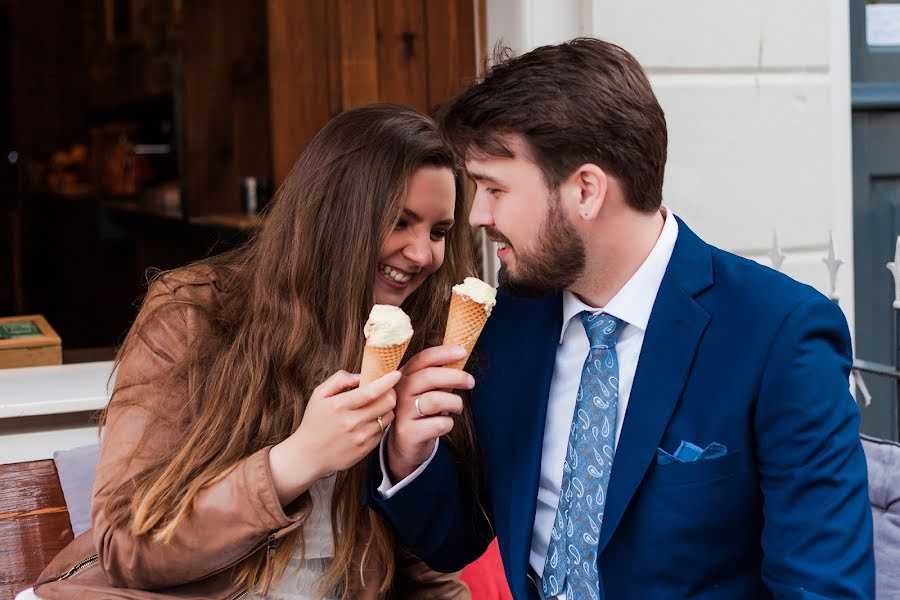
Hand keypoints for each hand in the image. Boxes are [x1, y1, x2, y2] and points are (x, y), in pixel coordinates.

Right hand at [269, 369, 400, 504]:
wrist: (308, 455)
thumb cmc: (315, 421)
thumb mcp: (319, 395)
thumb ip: (340, 380)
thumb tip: (361, 376)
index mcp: (340, 406)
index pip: (371, 391)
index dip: (388, 381)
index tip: (396, 374)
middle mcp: (352, 422)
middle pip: (387, 403)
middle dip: (391, 393)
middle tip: (387, 390)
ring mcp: (360, 437)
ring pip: (388, 417)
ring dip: (387, 408)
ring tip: (377, 406)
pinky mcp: (365, 449)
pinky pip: (383, 431)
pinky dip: (380, 423)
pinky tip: (369, 421)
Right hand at [386, 345, 474, 481]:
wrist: (405, 444)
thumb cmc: (421, 411)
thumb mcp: (425, 390)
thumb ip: (437, 375)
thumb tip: (461, 355)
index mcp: (404, 376)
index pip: (422, 359)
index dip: (443, 353)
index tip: (462, 352)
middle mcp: (400, 392)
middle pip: (429, 377)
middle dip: (456, 376)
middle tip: (471, 382)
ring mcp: (402, 412)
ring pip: (435, 400)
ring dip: (454, 402)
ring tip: (457, 407)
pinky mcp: (408, 432)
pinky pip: (438, 424)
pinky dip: (449, 424)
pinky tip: (445, 424)